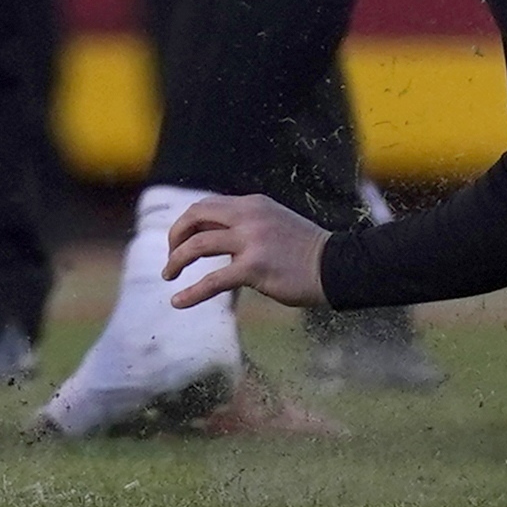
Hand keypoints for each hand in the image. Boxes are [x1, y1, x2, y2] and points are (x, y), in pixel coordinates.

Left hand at [161, 192, 327, 310]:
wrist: (337, 266)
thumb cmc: (307, 251)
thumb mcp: (274, 224)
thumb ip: (246, 225)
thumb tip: (216, 238)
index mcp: (252, 204)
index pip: (206, 206)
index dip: (187, 224)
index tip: (180, 242)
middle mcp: (248, 216)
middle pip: (195, 217)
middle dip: (175, 237)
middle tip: (170, 257)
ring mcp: (251, 241)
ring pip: (198, 245)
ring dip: (176, 261)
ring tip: (168, 276)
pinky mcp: (255, 268)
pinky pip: (213, 281)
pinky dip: (191, 293)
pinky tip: (178, 302)